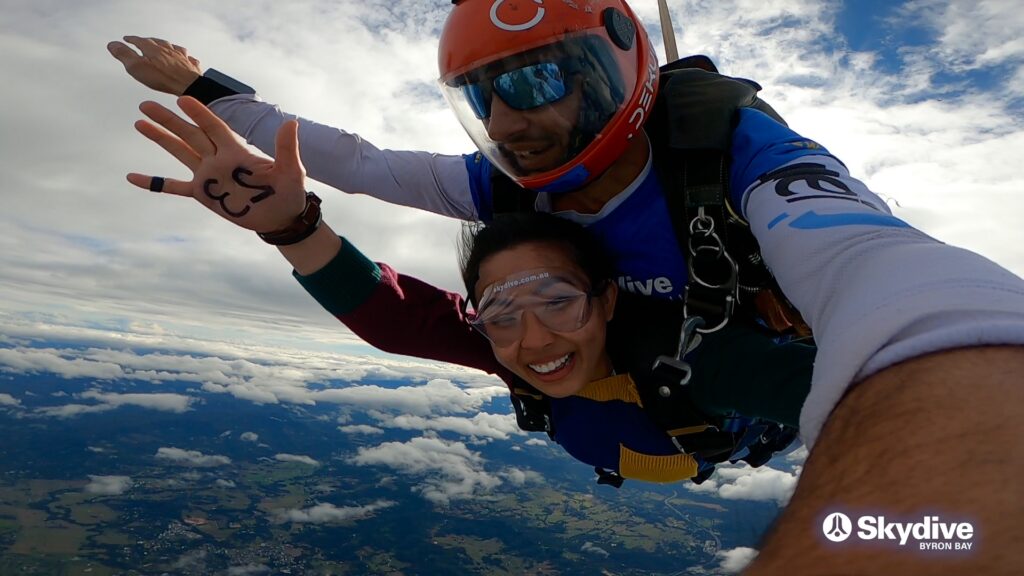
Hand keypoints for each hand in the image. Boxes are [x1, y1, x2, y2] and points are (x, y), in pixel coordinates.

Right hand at [107, 36, 201, 95]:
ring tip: (163, 45)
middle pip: (157, 42)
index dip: (132, 39)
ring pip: (173, 47)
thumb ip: (124, 55)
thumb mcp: (137, 67)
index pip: (139, 41)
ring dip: (166, 45)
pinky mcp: (191, 66)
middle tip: (143, 41)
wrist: (189, 86)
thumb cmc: (164, 78)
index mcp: (153, 49)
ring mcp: (181, 57)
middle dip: (148, 41)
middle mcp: (168, 50)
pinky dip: (184, 56)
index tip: (127, 38)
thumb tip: (113, 45)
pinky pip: (187, 58)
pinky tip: (185, 57)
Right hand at [128, 96, 307, 233]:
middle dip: (169, 120)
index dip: (199, 113)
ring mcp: (208, 176)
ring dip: (161, 139)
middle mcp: (218, 159)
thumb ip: (286, 148)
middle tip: (145, 105)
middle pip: (190, 134)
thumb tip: (291, 123)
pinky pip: (174, 187)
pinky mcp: (203, 194)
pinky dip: (155, 183)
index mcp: (237, 151)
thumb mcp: (291, 170)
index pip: (214, 127)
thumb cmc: (289, 192)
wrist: (281, 218)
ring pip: (180, 152)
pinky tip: (133, 177)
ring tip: (140, 123)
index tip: (183, 99)